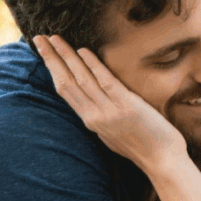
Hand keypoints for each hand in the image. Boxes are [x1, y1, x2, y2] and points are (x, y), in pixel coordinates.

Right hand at [34, 35, 185, 172]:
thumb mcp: (113, 133)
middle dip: (51, 59)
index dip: (52, 70)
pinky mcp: (126, 106)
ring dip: (66, 57)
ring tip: (54, 38)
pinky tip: (83, 51)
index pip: (65, 91)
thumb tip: (93, 101)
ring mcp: (109, 111)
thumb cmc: (142, 147)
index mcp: (90, 121)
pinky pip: (105, 82)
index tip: (43, 52)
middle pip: (66, 83)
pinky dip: (93, 66)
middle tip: (38, 38)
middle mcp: (94, 116)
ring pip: (81, 80)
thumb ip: (101, 116)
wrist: (162, 161)